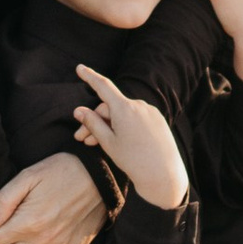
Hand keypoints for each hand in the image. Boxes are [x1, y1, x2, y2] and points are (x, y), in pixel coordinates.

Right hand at [72, 65, 188, 210]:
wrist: (164, 176)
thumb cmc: (133, 160)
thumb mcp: (108, 142)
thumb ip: (92, 123)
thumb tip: (79, 110)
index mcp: (125, 108)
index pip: (103, 86)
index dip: (89, 76)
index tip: (79, 68)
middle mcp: (139, 105)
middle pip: (110, 108)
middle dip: (94, 121)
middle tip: (80, 139)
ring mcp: (150, 112)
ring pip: (122, 115)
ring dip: (107, 126)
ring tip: (93, 144)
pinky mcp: (158, 120)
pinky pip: (135, 119)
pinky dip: (123, 127)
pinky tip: (117, 142)